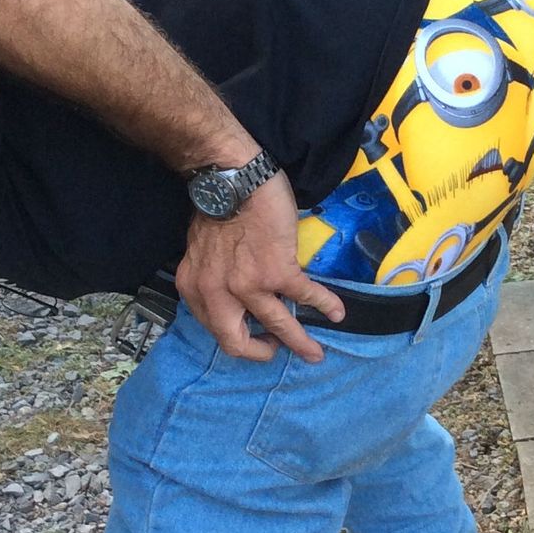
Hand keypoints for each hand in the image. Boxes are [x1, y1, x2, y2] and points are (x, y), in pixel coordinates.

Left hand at [174, 172, 346, 363]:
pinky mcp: (278, 272)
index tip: (252, 336)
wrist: (233, 179)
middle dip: (260, 353)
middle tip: (276, 351)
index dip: (236, 339)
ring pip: (277, 325)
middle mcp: (216, 293)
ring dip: (300, 341)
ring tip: (315, 352)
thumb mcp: (199, 251)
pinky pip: (305, 296)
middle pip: (236, 342)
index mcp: (195, 287)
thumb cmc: (217, 207)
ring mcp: (248, 286)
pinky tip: (337, 312)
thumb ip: (211, 276)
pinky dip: (325, 305)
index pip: (213, 329)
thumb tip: (230, 290)